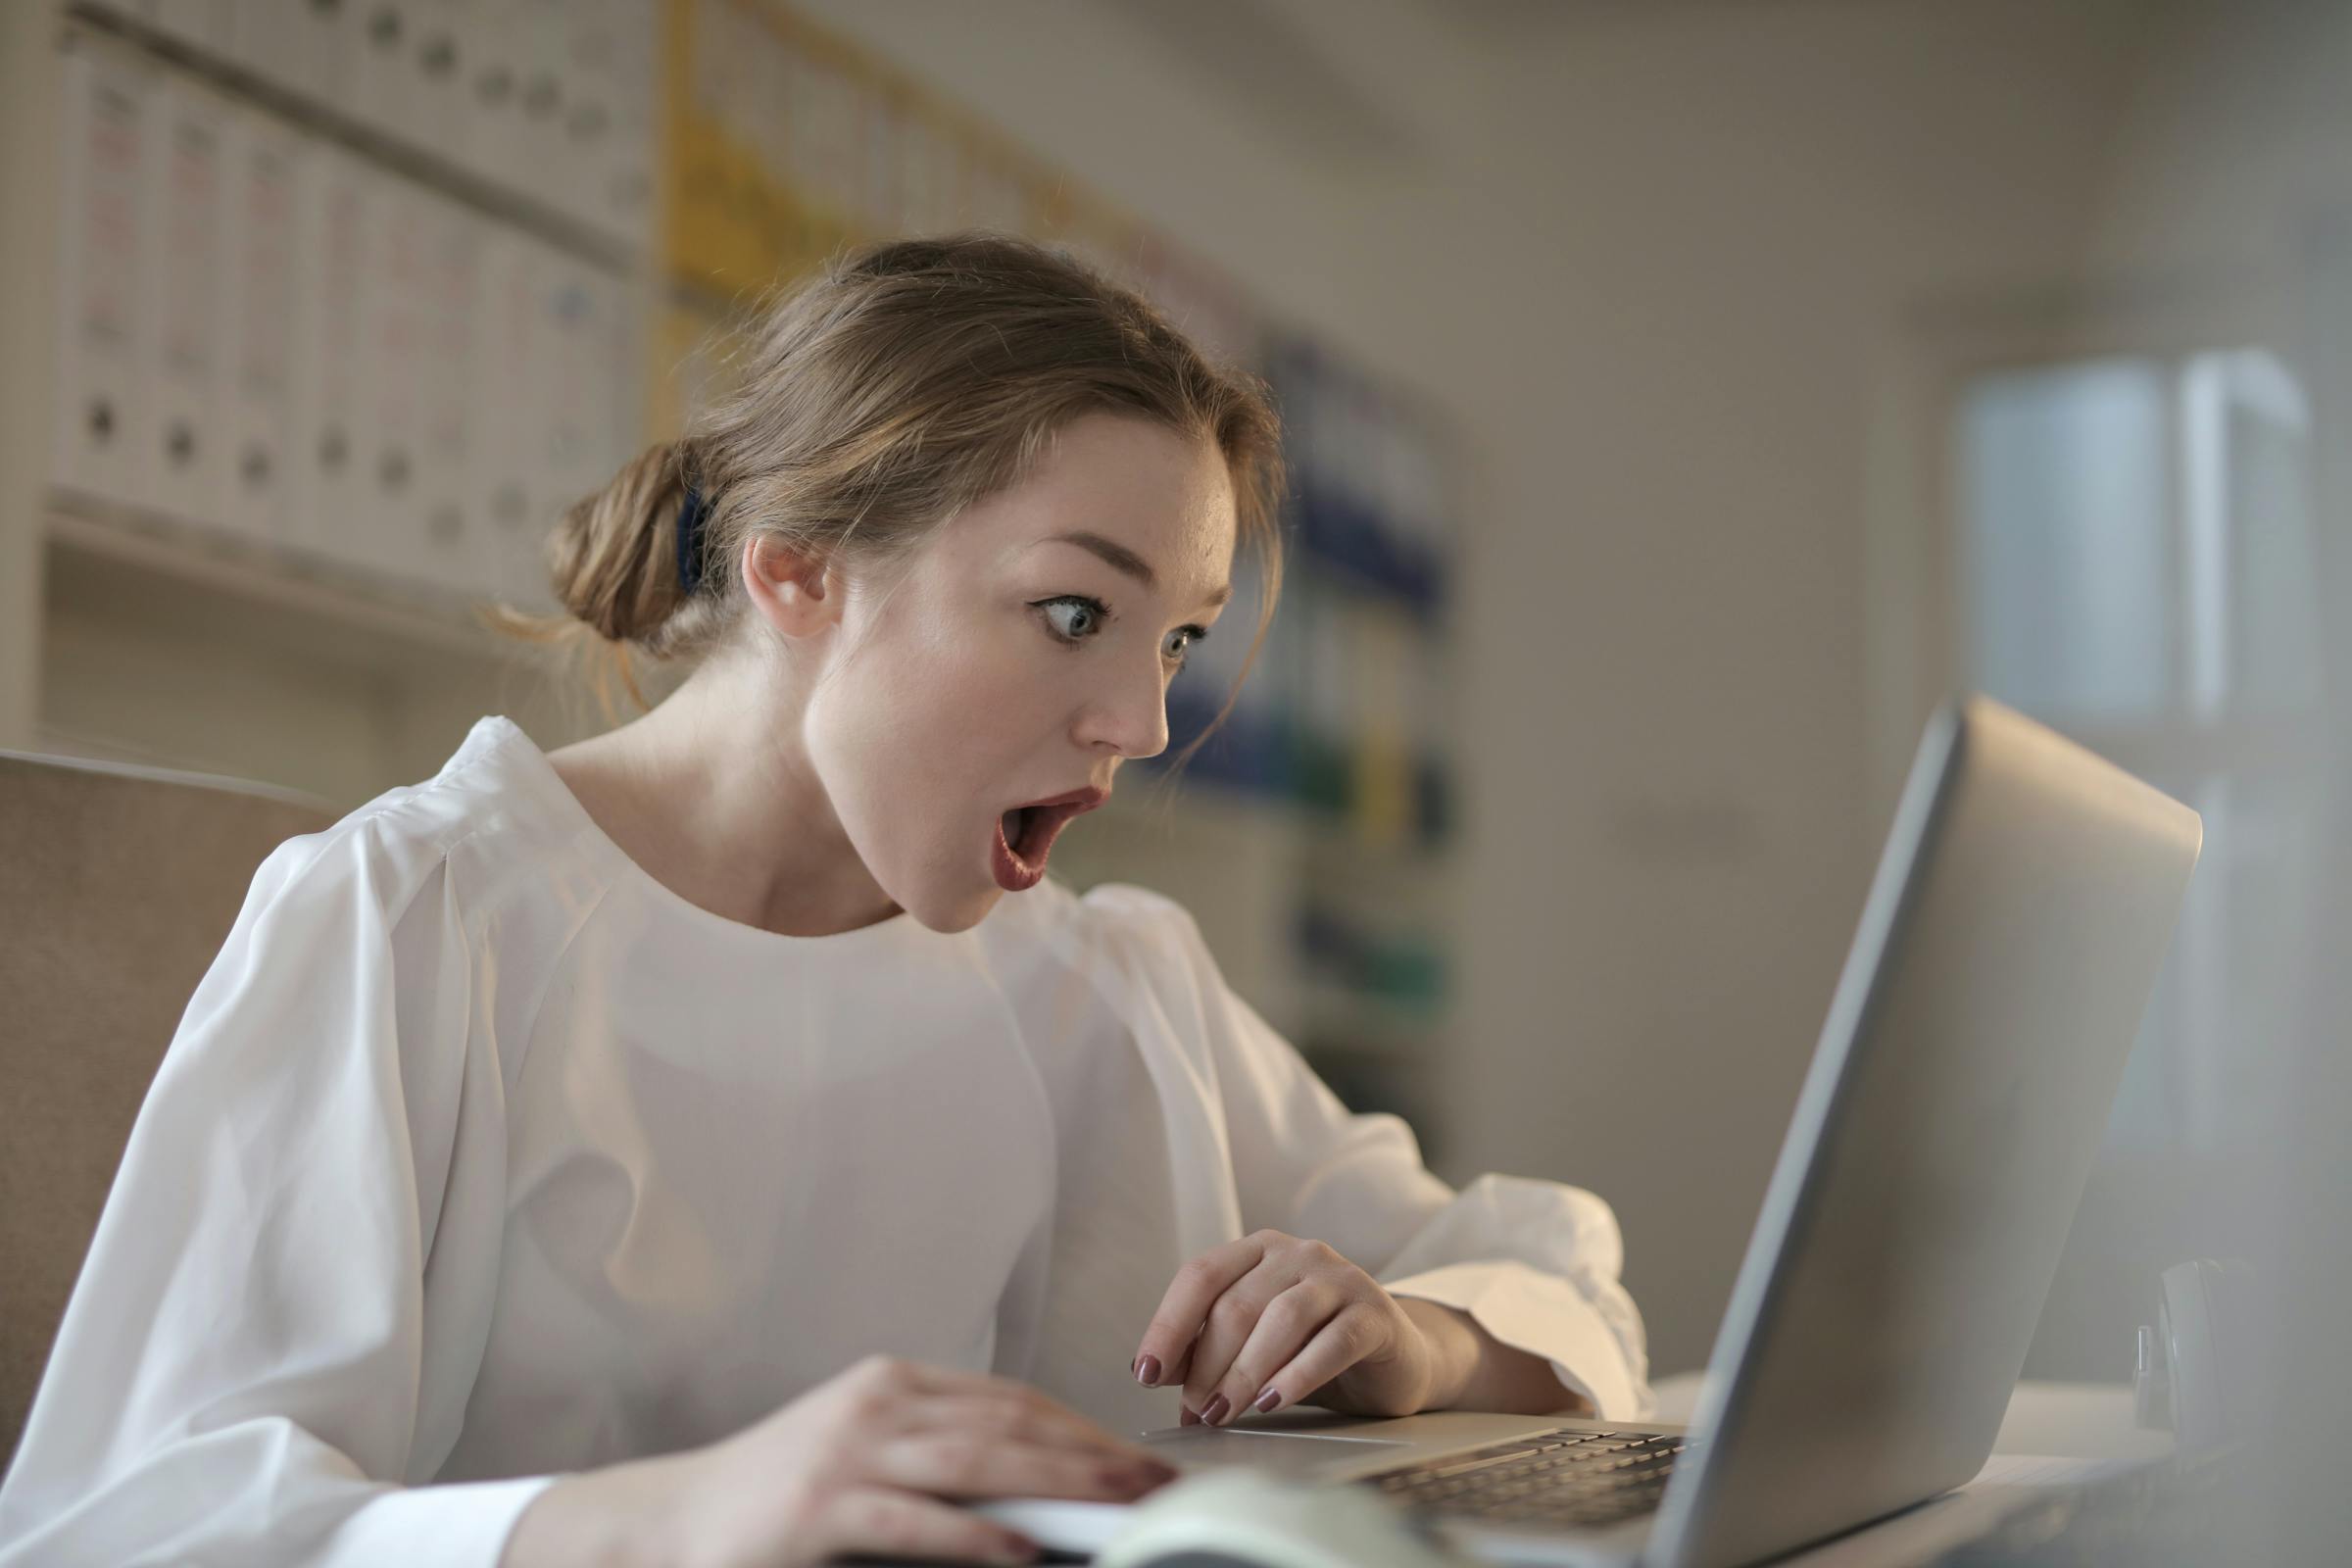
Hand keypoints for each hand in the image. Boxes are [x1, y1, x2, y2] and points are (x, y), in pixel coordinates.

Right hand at [501, 1355, 1177, 1567]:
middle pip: (1011, 1422)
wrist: (666, 1523)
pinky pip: (919, 1520)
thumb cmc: (771, 1502)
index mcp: (894, 1385)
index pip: (1012, 1399)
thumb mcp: (864, 1462)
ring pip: (980, 1459)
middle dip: (1095, 1453)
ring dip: (1063, 1484)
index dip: (1083, 1427)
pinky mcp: (821, 1506)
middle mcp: (878, 1403)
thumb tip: (1033, 1499)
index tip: (1139, 1459)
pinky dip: (980, 1534)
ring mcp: (848, 1450)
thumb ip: (939, 1467)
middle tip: (1161, 1482)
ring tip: (1123, 1507)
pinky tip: (1026, 1550)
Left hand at [1130, 1229, 1451, 1426]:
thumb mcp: (1253, 1346)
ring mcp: (1340, 1278)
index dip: (1168, 1324)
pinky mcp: (1376, 1313)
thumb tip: (1151, 1371)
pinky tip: (1272, 1402)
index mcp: (1259, 1249)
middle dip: (1208, 1365)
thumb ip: (1207, 1350)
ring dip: (1244, 1372)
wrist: (1396, 1358)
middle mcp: (1299, 1253)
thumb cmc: (1313, 1349)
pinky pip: (1332, 1341)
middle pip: (1237, 1304)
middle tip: (1196, 1411)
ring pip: (1281, 1319)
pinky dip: (1297, 1374)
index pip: (1201, 1275)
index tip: (1147, 1373)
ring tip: (1225, 1413)